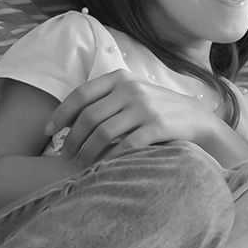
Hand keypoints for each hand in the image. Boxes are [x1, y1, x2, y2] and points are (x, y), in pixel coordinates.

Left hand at [49, 71, 232, 164]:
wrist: (197, 119)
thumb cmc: (157, 110)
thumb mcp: (133, 94)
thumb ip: (107, 99)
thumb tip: (69, 120)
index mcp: (121, 78)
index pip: (81, 94)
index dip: (61, 114)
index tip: (50, 132)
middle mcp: (131, 89)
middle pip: (89, 117)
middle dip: (72, 139)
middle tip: (64, 155)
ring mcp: (145, 107)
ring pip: (103, 133)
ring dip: (87, 152)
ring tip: (80, 165)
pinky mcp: (158, 126)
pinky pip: (125, 146)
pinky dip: (110, 159)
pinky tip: (104, 168)